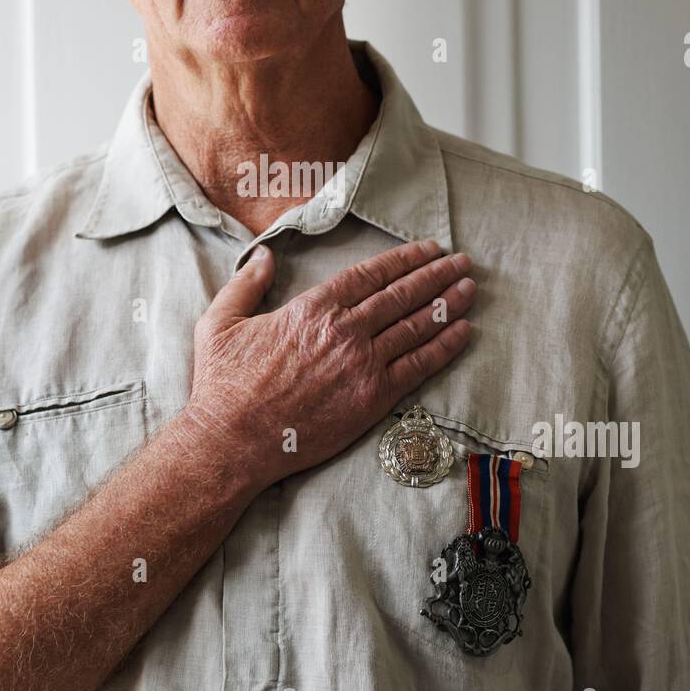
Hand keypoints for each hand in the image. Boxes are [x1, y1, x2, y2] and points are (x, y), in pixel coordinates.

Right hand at [182, 238, 474, 488]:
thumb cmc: (224, 384)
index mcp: (313, 308)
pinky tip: (463, 332)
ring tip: (469, 288)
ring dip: (448, 304)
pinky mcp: (373, 398)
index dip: (403, 259)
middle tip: (461, 262)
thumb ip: (247, 284)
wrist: (233, 440)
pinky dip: (445, 346)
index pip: (370, 274)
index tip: (426, 249)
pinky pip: (419, 366)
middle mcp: (344, 330)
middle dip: (436, 275)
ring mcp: (362, 364)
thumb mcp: (220, 321)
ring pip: (416, 325)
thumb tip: (263, 255)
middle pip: (402, 294)